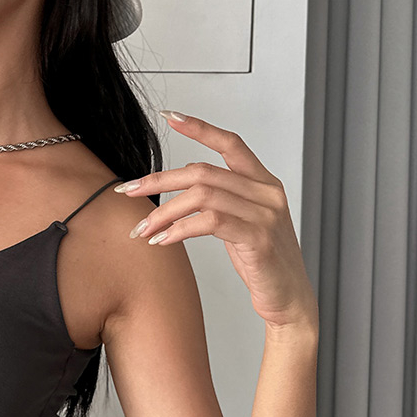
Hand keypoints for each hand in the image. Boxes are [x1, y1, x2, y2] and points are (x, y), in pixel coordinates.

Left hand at [114, 111, 318, 331]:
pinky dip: (179, 229)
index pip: (231, 143)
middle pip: (203, 172)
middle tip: (128, 191)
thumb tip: (183, 177)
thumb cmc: (261, 261)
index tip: (169, 116)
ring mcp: (265, 214)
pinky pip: (210, 222)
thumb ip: (219, 198)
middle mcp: (266, 192)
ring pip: (202, 196)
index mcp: (263, 182)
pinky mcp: (259, 237)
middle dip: (159, 180)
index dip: (200, 127)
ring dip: (163, 212)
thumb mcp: (240, 222)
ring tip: (142, 230)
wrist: (288, 300)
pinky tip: (162, 240)